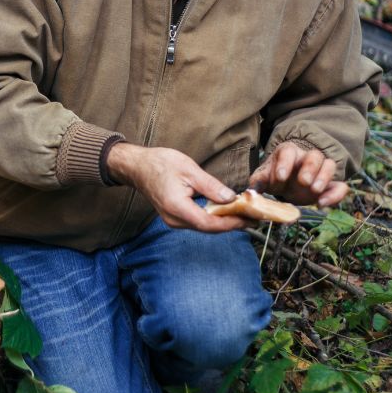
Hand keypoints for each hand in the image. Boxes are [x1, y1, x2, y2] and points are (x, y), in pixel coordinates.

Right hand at [106, 143, 246, 231]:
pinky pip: (198, 222)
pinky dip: (214, 219)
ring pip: (204, 226)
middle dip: (232, 224)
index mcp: (177, 207)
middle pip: (208, 228)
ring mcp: (173, 220)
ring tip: (244, 215)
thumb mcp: (189, 169)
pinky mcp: (174, 217)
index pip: (209, 223)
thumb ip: (211, 186)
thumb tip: (231, 198)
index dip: (231, 223)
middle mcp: (174, 219)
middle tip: (253, 218)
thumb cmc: (159, 164)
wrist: (137, 167)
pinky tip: (226, 212)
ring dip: (224, 222)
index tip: (249, 219)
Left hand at [248, 142, 346, 207]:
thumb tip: (251, 193)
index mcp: (287, 153)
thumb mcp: (263, 178)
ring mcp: (319, 170)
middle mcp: (306, 158)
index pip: (289, 151)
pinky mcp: (329, 185)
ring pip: (329, 164)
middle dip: (309, 168)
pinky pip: (340, 186)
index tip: (280, 177)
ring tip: (315, 191)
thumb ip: (258, 183)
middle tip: (303, 182)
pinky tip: (322, 204)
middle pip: (314, 155)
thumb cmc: (274, 178)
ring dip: (324, 177)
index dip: (285, 163)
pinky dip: (335, 195)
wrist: (286, 185)